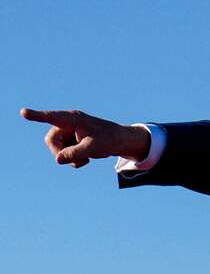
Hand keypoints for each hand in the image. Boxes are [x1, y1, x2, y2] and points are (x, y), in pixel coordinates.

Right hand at [21, 108, 150, 167]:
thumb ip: (75, 153)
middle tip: (77, 161)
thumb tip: (57, 159)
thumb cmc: (109, 140)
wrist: (120, 141)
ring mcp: (68, 132)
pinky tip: (85, 159)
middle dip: (61, 153)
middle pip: (51, 141)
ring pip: (57, 149)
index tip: (24, 112)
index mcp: (73, 119)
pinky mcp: (70, 140)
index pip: (52, 117)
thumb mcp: (93, 148)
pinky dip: (72, 159)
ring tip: (85, 159)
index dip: (37, 116)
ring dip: (69, 158)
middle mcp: (68, 123)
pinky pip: (63, 153)